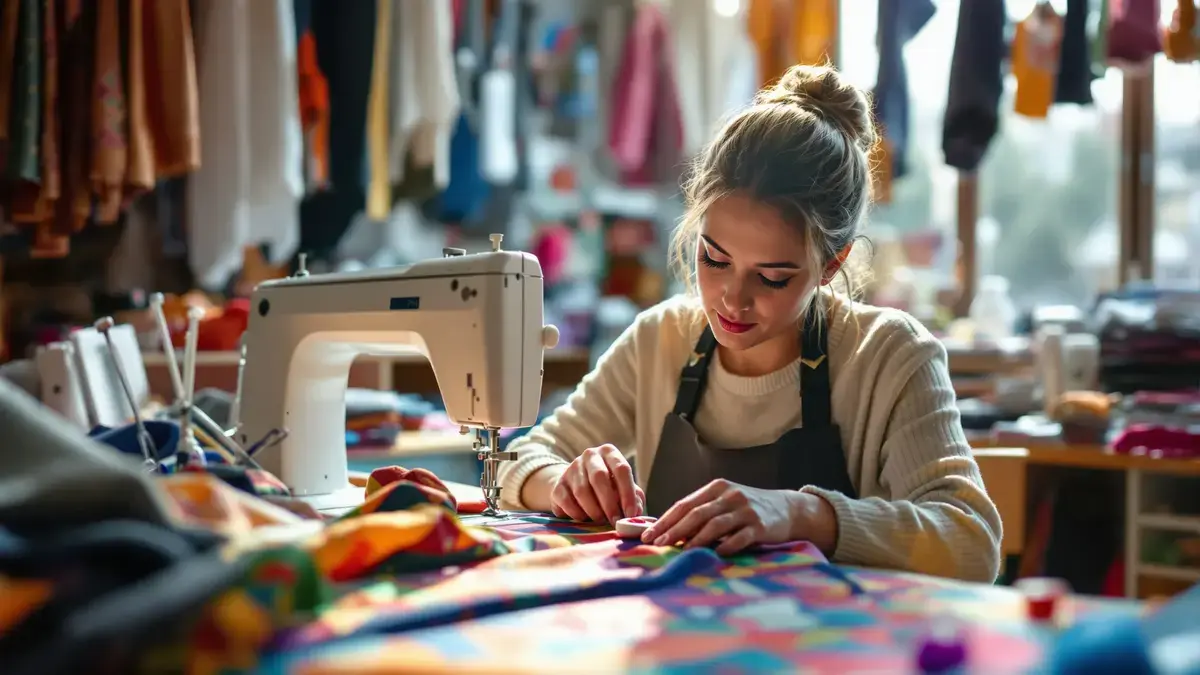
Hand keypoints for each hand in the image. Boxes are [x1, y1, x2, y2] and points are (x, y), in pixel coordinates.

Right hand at [550, 444, 643, 522]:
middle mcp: (590, 455)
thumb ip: (634, 498)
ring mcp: (572, 468)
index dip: (628, 494)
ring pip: (582, 491)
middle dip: (609, 504)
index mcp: (609, 452)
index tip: (630, 514)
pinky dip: (577, 514)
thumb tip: (635, 513)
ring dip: (594, 511)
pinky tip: (584, 519)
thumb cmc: (607, 487)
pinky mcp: (558, 484)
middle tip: (615, 522)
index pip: (621, 469)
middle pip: (599, 478)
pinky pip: (567, 501)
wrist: (576, 485)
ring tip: (601, 521)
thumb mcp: (623, 488)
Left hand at [641, 479, 810, 555]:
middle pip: (696, 513)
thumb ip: (701, 512)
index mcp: (716, 488)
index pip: (684, 504)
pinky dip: (726, 546)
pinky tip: (715, 554)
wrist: (787, 509)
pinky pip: (740, 537)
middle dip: (674, 530)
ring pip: (715, 525)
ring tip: (681, 552)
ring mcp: (746, 510)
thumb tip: (668, 532)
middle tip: (657, 545)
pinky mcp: (761, 526)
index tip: (647, 535)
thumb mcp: (724, 503)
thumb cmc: (747, 509)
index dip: (665, 520)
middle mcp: (730, 496)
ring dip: (695, 540)